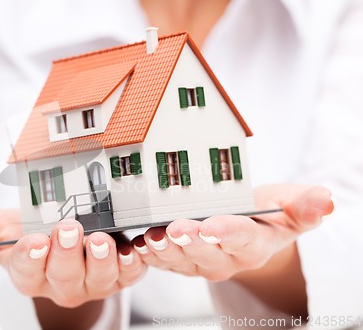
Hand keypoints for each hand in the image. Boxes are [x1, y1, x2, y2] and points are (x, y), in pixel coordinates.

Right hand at [0, 203, 145, 307]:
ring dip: (101, 260)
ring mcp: (92, 279)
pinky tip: (135, 247)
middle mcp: (60, 281)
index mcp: (29, 272)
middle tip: (68, 229)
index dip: (29, 258)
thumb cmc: (28, 233)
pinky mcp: (119, 272)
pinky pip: (130, 272)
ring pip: (98, 277)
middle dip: (65, 254)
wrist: (62, 237)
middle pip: (62, 275)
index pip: (26, 271)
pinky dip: (134, 262)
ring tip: (102, 239)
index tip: (32, 240)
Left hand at [131, 184, 333, 280]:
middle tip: (177, 228)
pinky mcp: (178, 259)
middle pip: (206, 252)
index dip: (227, 233)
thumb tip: (326, 201)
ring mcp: (198, 261)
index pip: (242, 239)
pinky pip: (162, 260)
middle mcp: (225, 258)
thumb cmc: (265, 215)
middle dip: (191, 241)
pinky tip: (138, 243)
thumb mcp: (290, 205)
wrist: (243, 227)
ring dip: (164, 249)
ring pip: (179, 259)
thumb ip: (305, 204)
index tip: (213, 226)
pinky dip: (148, 253)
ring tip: (152, 236)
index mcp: (253, 244)